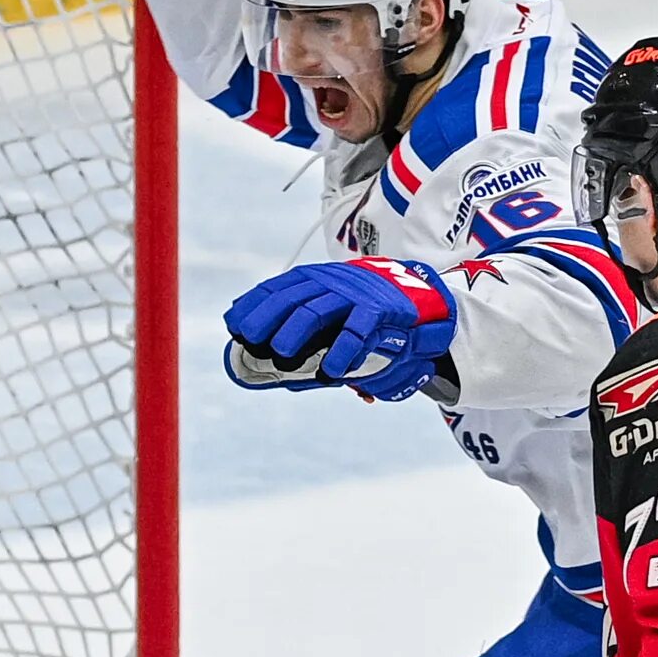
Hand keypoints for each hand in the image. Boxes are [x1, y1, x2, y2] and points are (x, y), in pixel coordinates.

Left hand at [223, 259, 458, 399]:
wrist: (424, 298)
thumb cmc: (369, 313)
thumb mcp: (336, 312)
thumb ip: (311, 334)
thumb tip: (282, 377)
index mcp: (318, 280)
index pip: (278, 288)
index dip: (253, 304)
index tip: (233, 324)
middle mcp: (333, 282)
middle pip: (290, 297)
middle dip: (265, 318)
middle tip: (249, 341)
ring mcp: (356, 294)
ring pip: (317, 310)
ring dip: (295, 332)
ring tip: (281, 354)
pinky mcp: (381, 310)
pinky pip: (356, 330)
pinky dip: (342, 352)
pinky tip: (331, 371)